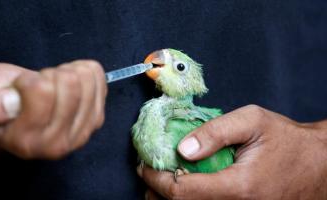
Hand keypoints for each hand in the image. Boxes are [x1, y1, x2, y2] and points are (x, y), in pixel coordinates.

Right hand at [0, 60, 106, 158]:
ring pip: (86, 79)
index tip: (20, 89)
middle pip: (70, 83)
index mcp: (27, 142)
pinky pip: (98, 77)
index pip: (43, 91)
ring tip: (52, 84)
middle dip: (48, 76)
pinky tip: (69, 81)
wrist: (17, 112)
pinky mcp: (96, 118)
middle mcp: (59, 144)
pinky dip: (82, 70)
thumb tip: (7, 104)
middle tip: (38, 86)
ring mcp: (83, 132)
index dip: (28, 80)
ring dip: (66, 73)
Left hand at [138, 105, 326, 199]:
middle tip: (150, 171)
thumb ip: (215, 132)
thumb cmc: (286, 141)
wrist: (317, 164)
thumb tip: (182, 148)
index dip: (156, 179)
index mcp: (239, 186)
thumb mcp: (251, 121)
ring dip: (171, 199)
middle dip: (157, 192)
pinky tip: (187, 186)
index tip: (145, 165)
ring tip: (163, 178)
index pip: (182, 192)